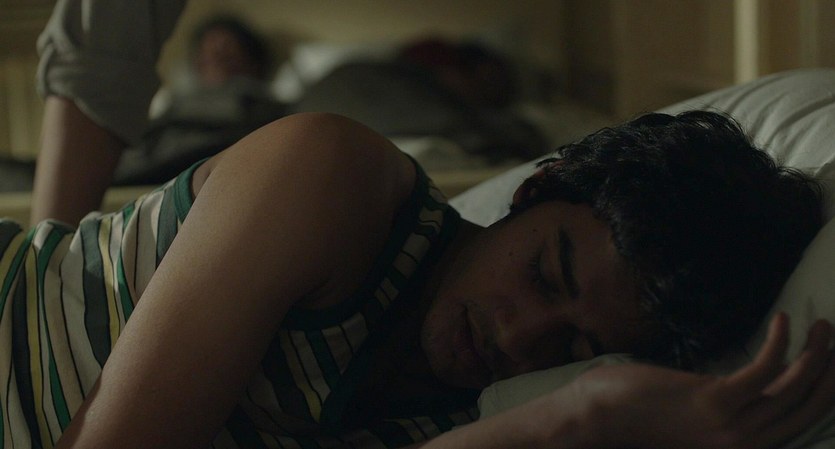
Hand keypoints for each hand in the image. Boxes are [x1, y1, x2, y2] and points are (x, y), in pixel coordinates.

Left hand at [569, 314, 834, 448]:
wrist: (596, 416)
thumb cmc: (636, 410)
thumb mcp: (692, 414)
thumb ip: (725, 406)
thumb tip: (751, 382)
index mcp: (740, 448)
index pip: (798, 424)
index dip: (823, 393)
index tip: (834, 365)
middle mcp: (743, 447)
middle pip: (806, 409)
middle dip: (831, 373)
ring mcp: (730, 428)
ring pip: (793, 390)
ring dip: (815, 355)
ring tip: (823, 327)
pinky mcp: (714, 402)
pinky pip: (764, 371)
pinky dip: (780, 344)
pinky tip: (785, 321)